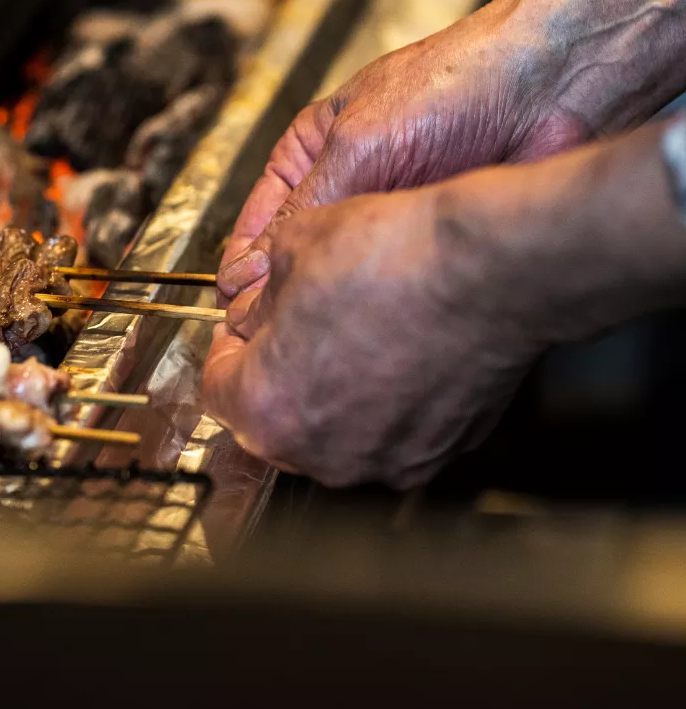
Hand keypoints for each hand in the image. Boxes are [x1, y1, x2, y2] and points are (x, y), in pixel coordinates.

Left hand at [203, 187, 543, 488]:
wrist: (492, 270)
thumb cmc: (396, 260)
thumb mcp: (294, 248)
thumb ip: (259, 295)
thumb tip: (257, 308)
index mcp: (266, 408)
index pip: (217, 388)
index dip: (227, 350)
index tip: (240, 333)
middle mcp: (319, 451)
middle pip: (275, 419)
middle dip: (278, 376)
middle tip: (295, 331)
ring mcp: (381, 460)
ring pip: (334, 432)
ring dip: (333, 392)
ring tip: (354, 336)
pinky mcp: (435, 453)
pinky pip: (393, 432)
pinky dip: (388, 402)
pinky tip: (398, 354)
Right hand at [217, 0, 588, 305]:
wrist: (554, 91)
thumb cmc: (457, 84)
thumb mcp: (356, 145)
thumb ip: (301, 211)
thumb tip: (247, 270)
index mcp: (310, 153)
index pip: (259, 222)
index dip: (243, 266)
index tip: (233, 308)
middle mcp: (346, 189)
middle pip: (296, 258)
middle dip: (282, 293)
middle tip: (271, 332)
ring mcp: (387, 221)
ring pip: (342, 278)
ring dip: (329, 302)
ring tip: (314, 333)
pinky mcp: (427, 246)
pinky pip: (388, 287)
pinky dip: (376, 306)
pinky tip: (365, 324)